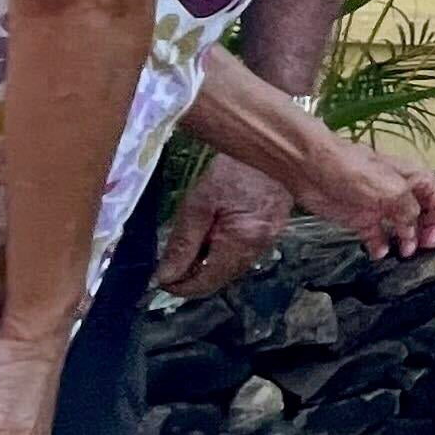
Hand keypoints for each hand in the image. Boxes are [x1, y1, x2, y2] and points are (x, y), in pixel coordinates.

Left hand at [154, 155, 294, 298]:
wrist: (271, 147)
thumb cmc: (233, 170)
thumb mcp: (198, 204)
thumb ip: (182, 243)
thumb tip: (165, 276)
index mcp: (241, 242)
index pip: (206, 283)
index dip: (181, 287)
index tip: (160, 280)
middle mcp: (259, 248)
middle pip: (220, 279)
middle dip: (193, 277)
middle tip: (170, 264)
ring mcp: (270, 240)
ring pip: (232, 268)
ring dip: (208, 265)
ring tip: (189, 247)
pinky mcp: (273, 230)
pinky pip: (244, 253)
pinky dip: (224, 252)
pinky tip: (212, 236)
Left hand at [299, 139, 434, 260]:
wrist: (312, 169)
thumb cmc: (355, 172)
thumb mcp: (392, 189)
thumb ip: (409, 212)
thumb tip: (412, 233)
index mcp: (415, 180)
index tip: (431, 240)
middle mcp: (402, 194)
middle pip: (427, 216)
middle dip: (428, 234)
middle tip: (420, 250)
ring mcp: (381, 207)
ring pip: (404, 229)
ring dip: (407, 243)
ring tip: (402, 254)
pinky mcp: (361, 219)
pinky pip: (378, 237)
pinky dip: (381, 247)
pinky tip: (378, 253)